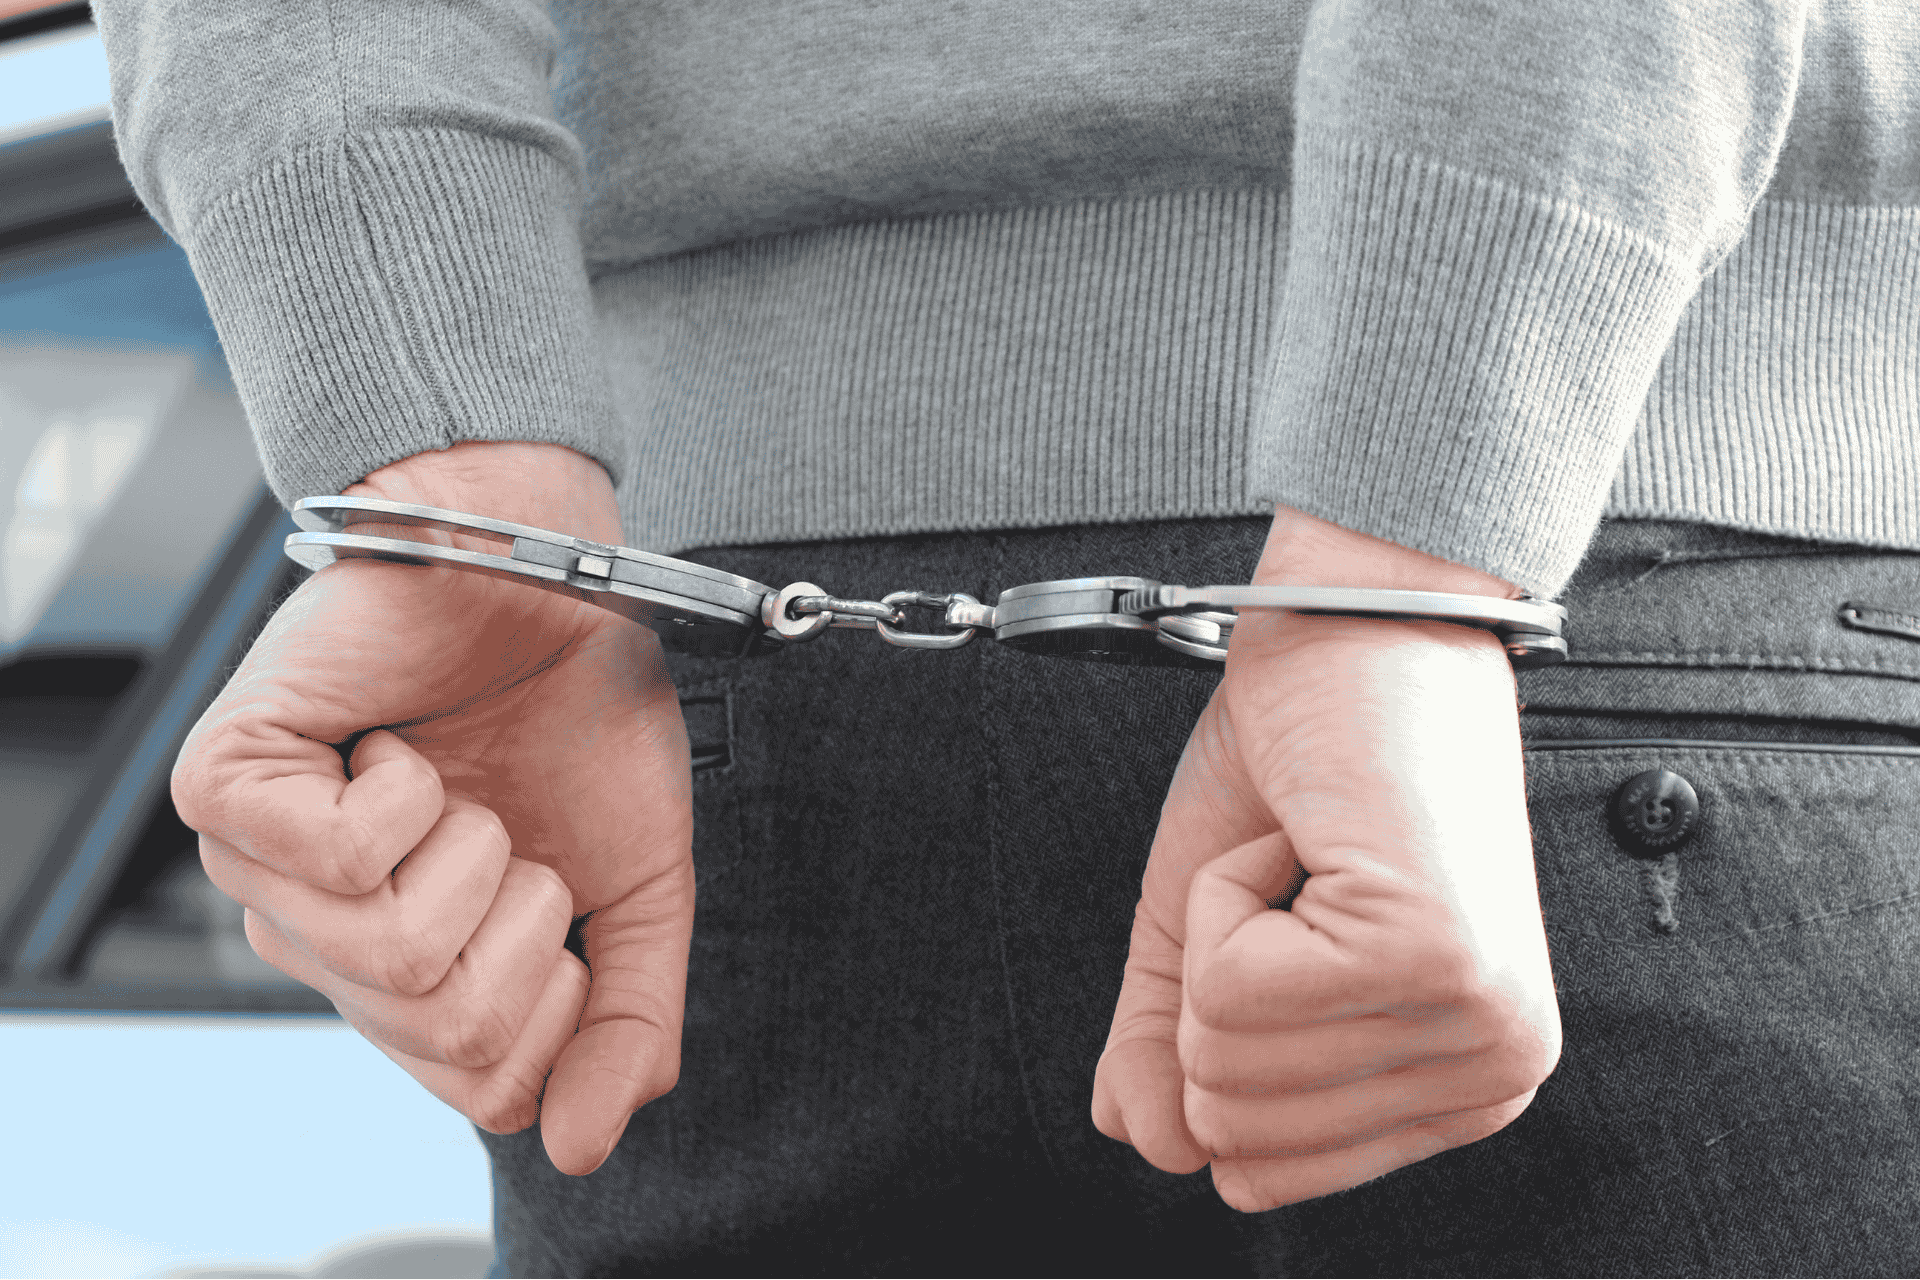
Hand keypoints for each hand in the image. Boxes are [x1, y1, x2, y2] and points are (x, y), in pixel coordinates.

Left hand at [172, 442, 691, 1175]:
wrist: (540, 570)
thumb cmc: (578, 711)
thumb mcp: (634, 889)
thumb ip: (626, 1020)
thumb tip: (582, 1144)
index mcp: (412, 978)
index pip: (488, 1091)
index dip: (559, 1002)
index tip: (557, 901)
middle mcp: (326, 944)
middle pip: (450, 1032)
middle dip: (525, 918)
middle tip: (508, 830)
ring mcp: (267, 874)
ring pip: (396, 954)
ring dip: (473, 847)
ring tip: (452, 783)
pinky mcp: (226, 792)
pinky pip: (340, 859)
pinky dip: (407, 792)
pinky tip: (393, 746)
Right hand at [1091, 506, 1561, 1210]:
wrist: (1362, 619)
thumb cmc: (1313, 755)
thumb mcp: (1215, 929)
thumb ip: (1172, 1045)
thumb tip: (1143, 1138)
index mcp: (1457, 1083)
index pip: (1255, 1171)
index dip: (1216, 1028)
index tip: (1284, 920)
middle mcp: (1491, 1072)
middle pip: (1230, 1131)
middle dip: (1213, 979)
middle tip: (1294, 880)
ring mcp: (1474, 1023)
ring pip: (1224, 1064)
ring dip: (1222, 928)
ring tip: (1306, 855)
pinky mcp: (1433, 959)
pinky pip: (1234, 989)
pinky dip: (1227, 889)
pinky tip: (1308, 838)